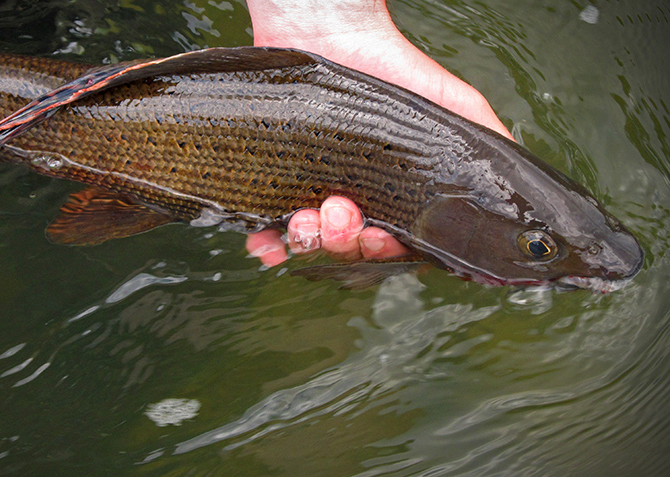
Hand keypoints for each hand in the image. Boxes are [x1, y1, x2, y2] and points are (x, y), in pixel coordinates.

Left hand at [244, 0, 513, 266]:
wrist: (332, 32)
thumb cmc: (395, 70)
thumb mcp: (455, 107)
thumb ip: (487, 148)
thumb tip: (523, 196)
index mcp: (395, 198)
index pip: (393, 246)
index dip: (386, 252)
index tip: (381, 236)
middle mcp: (355, 202)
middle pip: (348, 251)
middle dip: (346, 243)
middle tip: (341, 212)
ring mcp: (312, 193)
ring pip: (309, 244)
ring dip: (308, 241)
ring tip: (307, 214)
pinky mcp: (273, 182)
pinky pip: (263, 229)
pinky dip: (264, 245)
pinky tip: (264, 245)